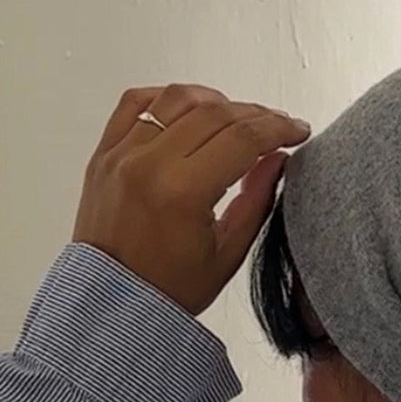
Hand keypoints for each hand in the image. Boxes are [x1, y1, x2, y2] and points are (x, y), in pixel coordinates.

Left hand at [73, 84, 310, 314]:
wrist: (111, 304)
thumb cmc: (166, 291)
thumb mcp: (228, 254)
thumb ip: (257, 200)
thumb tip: (277, 158)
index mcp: (182, 193)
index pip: (242, 139)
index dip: (278, 128)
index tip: (296, 130)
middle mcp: (148, 165)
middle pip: (215, 113)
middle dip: (255, 114)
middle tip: (275, 125)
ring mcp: (122, 155)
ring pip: (177, 98)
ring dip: (214, 100)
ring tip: (235, 117)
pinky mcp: (104, 154)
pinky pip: (136, 103)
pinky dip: (167, 97)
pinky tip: (188, 110)